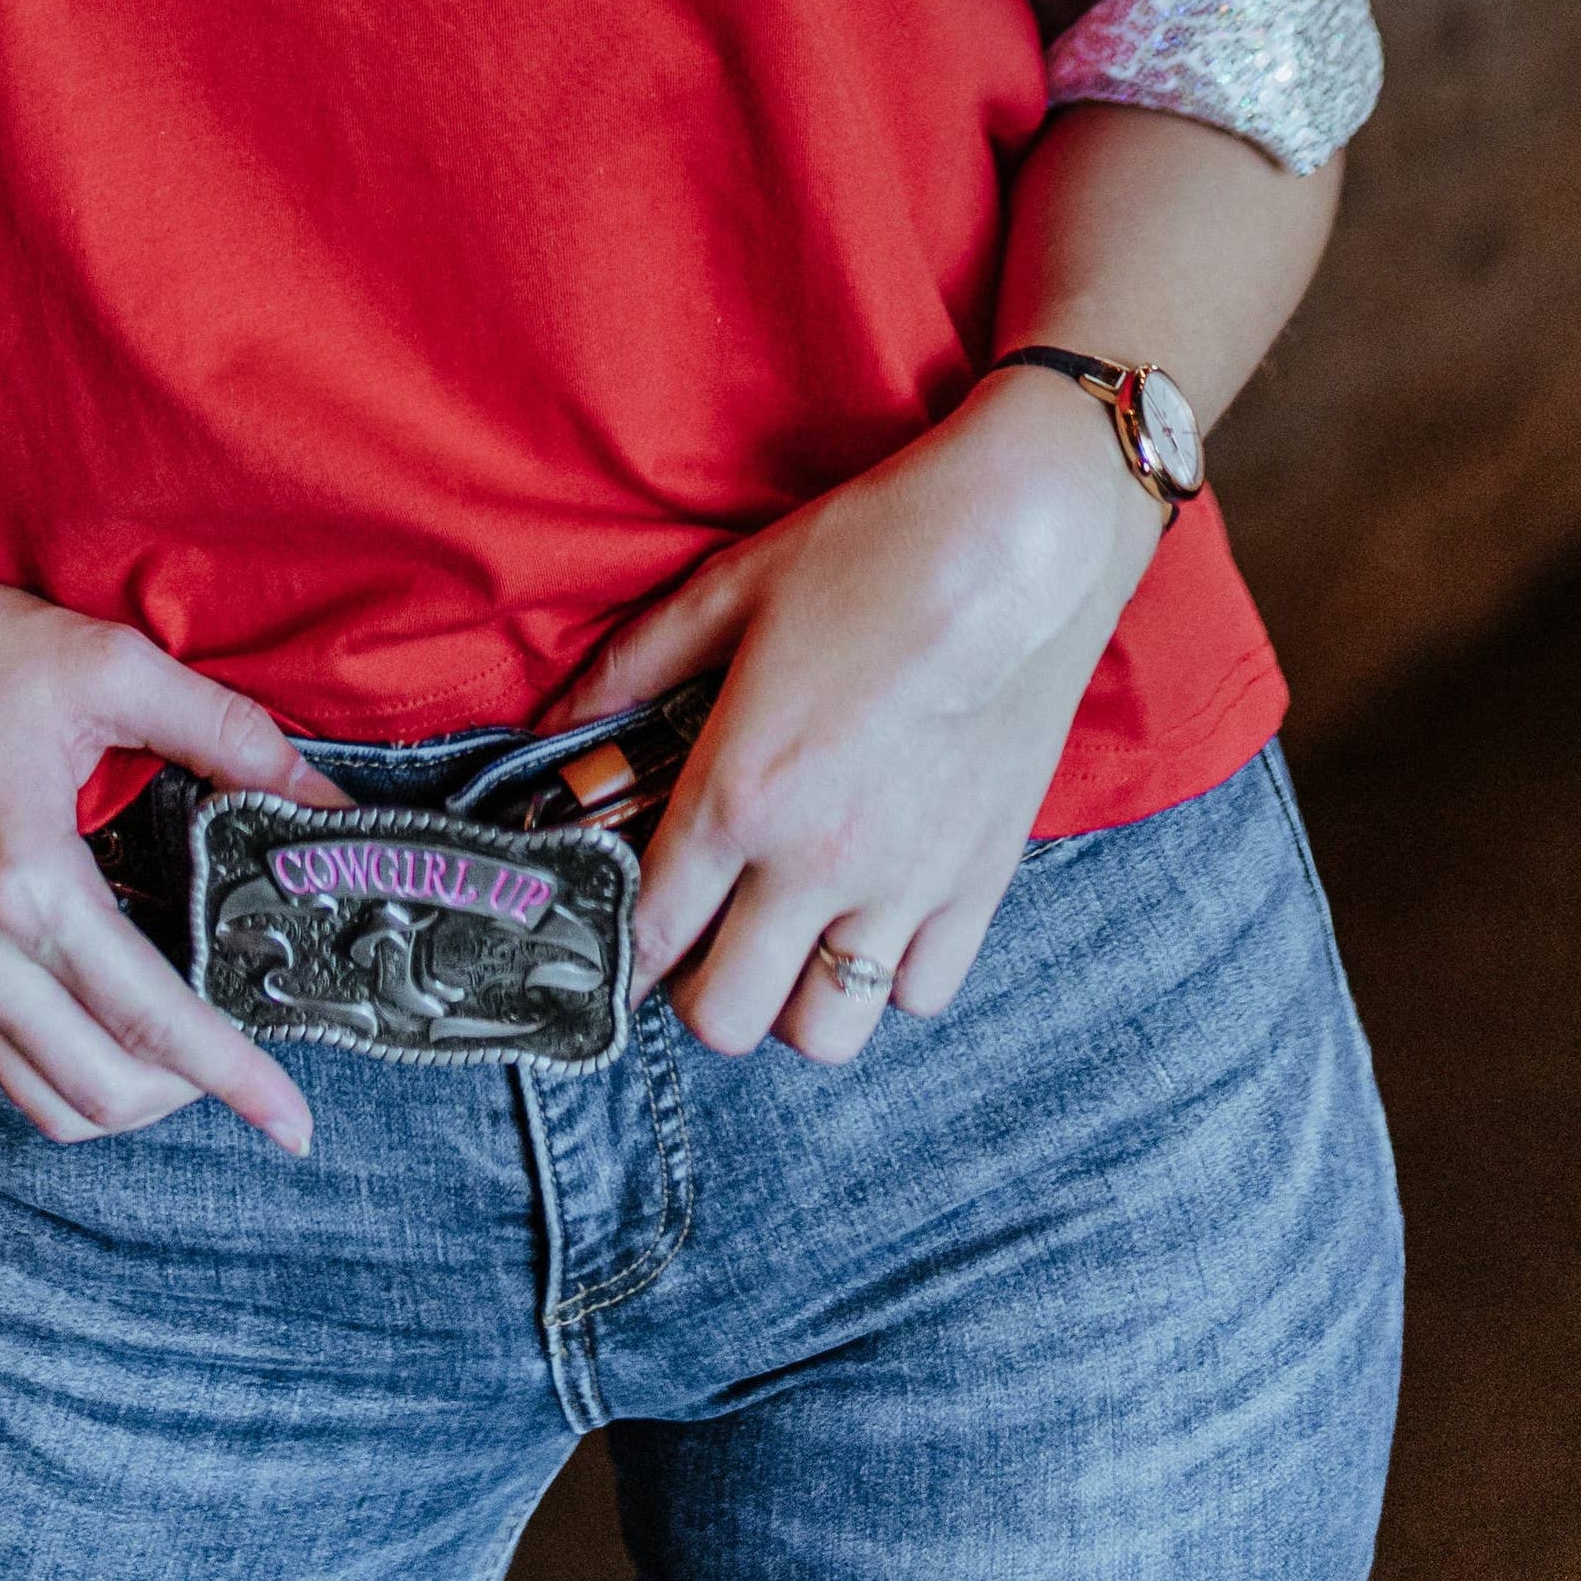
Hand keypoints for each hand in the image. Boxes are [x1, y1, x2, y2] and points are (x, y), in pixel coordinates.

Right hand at [0, 529, 348, 1154]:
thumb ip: (228, 734)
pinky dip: (73, 1069)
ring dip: (130, 1096)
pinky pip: (6, 1062)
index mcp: (27, 883)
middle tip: (257, 1061)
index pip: (149, 1020)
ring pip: (47, 1099)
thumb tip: (324, 800)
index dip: (233, 1078)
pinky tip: (121, 1015)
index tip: (294, 1123)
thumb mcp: (113, 667)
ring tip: (196, 1049)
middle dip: (191, 1096)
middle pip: (100, 1091)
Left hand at [545, 372, 1164, 1060]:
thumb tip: (559, 718)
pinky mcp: (981, 884)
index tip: (618, 942)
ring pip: (827, 1033)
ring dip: (794, 1002)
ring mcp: (904, 885)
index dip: (620, 950)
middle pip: (727, 1018)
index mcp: (741, 792)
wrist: (1021, 547)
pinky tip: (874, 916)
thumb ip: (635, 663)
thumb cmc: (872, 552)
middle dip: (696, 994)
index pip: (652, 931)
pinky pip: (921, 993)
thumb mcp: (732, 589)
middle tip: (701, 943)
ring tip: (788, 942)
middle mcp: (815, 862)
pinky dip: (890, 976)